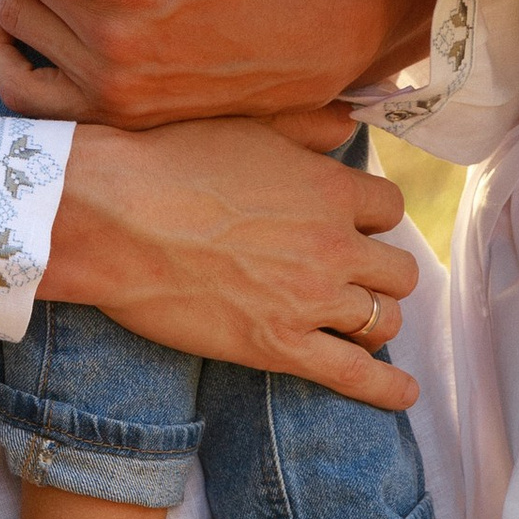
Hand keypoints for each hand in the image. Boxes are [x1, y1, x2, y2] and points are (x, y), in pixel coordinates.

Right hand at [42, 118, 419, 409]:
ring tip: (357, 321)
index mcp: (330, 188)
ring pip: (385, 320)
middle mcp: (334, 244)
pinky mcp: (278, 345)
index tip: (352, 225)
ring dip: (373, 319)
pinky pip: (354, 374)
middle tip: (353, 276)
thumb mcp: (248, 125)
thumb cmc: (171, 160)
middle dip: (380, 273)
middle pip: (399, 270)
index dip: (371, 218)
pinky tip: (404, 393)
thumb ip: (308, 127)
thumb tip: (349, 125)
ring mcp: (310, 299)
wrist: (114, 216)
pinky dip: (385, 387)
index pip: (389, 209)